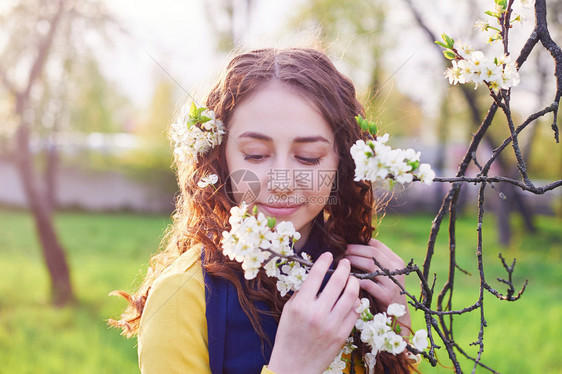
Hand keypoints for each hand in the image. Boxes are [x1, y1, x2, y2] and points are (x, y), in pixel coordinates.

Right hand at [268, 252, 359, 373]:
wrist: (294, 365)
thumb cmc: (288, 335)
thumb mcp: (289, 310)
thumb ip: (303, 292)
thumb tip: (318, 275)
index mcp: (301, 305)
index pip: (316, 274)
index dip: (324, 261)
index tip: (328, 255)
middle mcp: (317, 313)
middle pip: (338, 281)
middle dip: (344, 268)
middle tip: (345, 263)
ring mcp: (332, 325)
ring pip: (351, 295)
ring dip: (354, 282)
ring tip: (352, 279)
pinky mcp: (342, 335)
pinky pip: (355, 313)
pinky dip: (357, 302)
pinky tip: (354, 297)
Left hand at [345, 238, 410, 333]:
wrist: (397, 316)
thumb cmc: (383, 291)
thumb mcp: (383, 273)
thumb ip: (373, 261)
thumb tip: (351, 246)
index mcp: (396, 261)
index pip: (377, 245)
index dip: (360, 242)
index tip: (347, 244)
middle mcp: (396, 270)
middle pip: (373, 252)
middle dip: (355, 250)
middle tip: (342, 252)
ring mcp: (393, 283)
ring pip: (371, 265)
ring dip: (354, 262)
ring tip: (343, 263)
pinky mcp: (387, 296)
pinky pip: (369, 284)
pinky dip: (357, 280)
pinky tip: (347, 279)